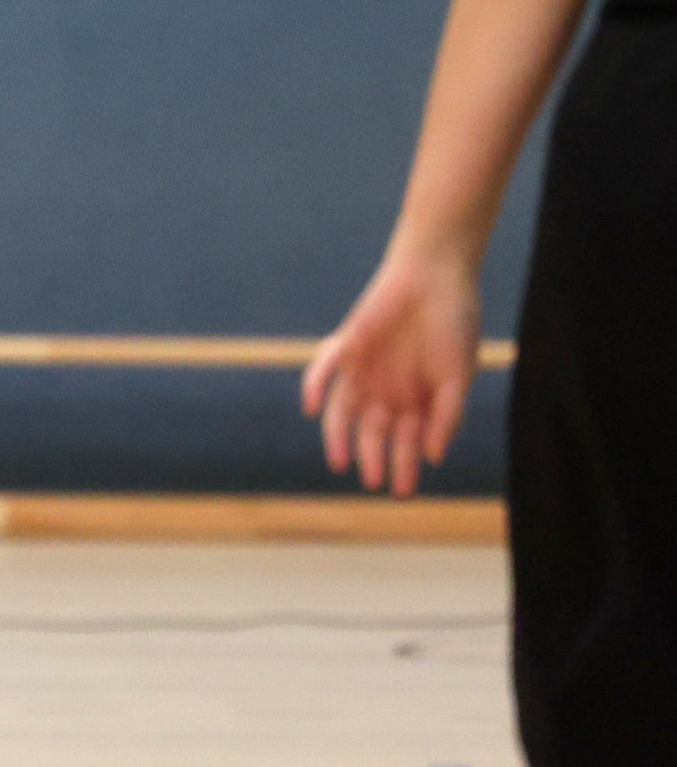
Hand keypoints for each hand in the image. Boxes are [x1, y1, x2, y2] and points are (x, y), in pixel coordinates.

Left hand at [300, 253, 479, 496]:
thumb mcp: (458, 374)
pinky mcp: (346, 346)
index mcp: (419, 401)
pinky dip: (313, 385)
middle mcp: (388, 391)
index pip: (408, 442)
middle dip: (374, 458)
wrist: (436, 276)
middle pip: (374, 433)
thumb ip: (447, 414)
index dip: (406, 466)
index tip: (404, 491)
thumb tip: (434, 455)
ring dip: (339, 436)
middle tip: (374, 482)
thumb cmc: (455, 324)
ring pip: (344, 411)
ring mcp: (364, 370)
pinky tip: (309, 407)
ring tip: (341, 462)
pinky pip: (324, 370)